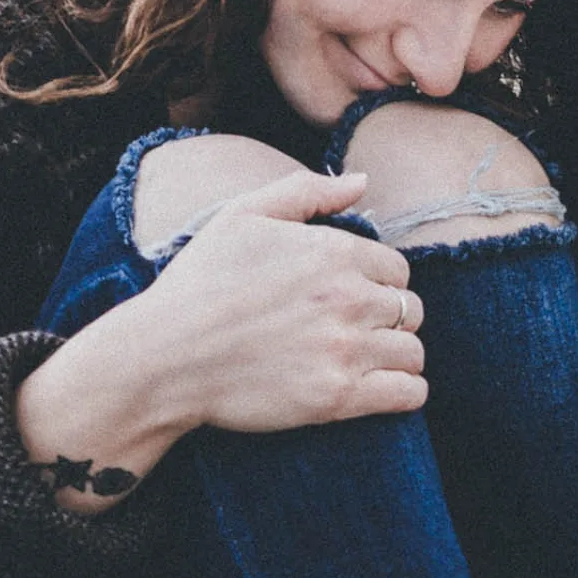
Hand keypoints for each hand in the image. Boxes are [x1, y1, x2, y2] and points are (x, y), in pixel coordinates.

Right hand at [96, 169, 428, 434]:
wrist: (164, 357)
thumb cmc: (199, 284)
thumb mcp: (242, 215)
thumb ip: (306, 191)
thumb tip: (363, 181)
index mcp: (334, 252)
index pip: (397, 269)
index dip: (378, 284)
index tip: (351, 299)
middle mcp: (349, 298)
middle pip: (410, 309)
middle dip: (390, 320)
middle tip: (356, 332)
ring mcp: (346, 349)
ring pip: (413, 352)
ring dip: (397, 357)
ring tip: (368, 363)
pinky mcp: (338, 397)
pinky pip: (408, 393)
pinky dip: (405, 392)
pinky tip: (383, 389)